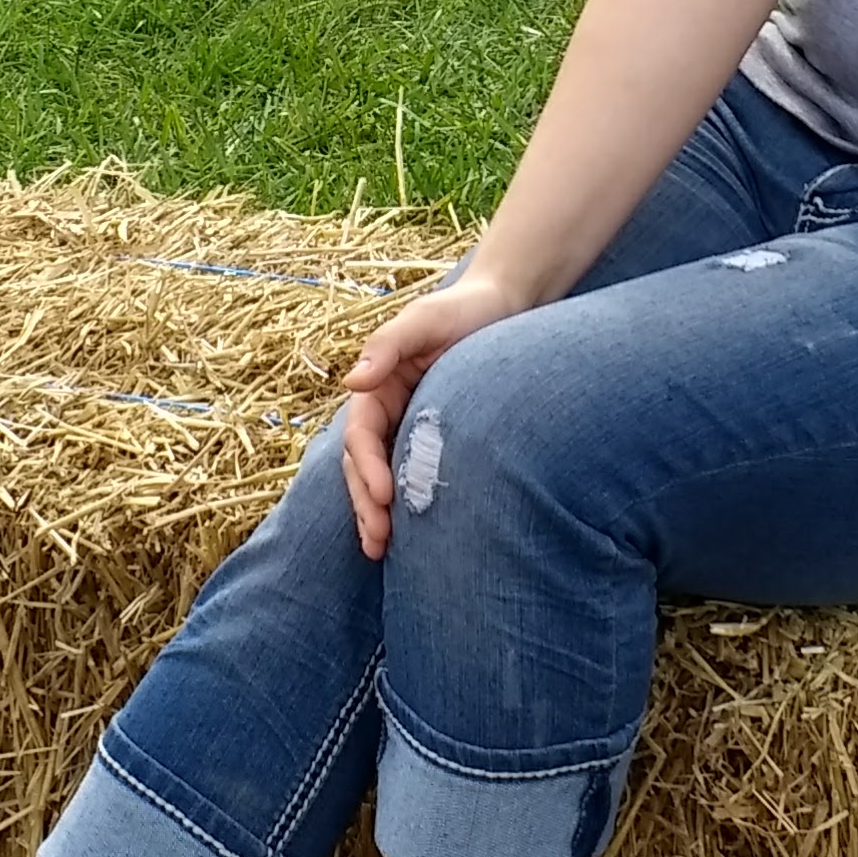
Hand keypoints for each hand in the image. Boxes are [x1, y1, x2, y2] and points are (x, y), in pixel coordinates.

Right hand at [339, 266, 541, 556]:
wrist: (505, 305)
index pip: (359, 434)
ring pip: (382, 476)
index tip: (383, 496)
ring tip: (380, 552)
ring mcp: (407, 427)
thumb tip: (352, 383)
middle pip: (362, 465)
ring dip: (376, 514)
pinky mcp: (433, 440)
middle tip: (378, 541)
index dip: (366, 467)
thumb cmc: (464, 308)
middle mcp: (386, 410)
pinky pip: (411, 475)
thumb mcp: (424, 319)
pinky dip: (405, 505)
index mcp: (377, 385)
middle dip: (365, 504)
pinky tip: (410, 536)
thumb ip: (388, 346)